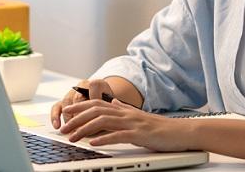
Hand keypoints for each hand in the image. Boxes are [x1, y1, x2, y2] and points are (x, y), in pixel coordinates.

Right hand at [50, 79, 114, 128]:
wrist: (104, 106)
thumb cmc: (109, 109)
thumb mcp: (112, 109)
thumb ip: (107, 113)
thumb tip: (101, 125)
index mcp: (98, 84)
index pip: (94, 85)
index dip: (94, 97)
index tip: (95, 112)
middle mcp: (83, 85)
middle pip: (78, 96)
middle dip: (79, 114)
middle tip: (81, 127)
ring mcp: (72, 93)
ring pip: (67, 101)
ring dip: (69, 118)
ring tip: (71, 130)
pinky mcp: (64, 102)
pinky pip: (56, 106)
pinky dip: (55, 116)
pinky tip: (57, 126)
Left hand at [57, 99, 194, 151]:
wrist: (181, 132)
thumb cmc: (161, 127)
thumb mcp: (139, 115)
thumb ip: (124, 108)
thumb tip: (114, 101)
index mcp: (125, 110)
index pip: (97, 103)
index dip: (80, 106)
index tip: (66, 111)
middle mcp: (126, 113)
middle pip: (96, 111)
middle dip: (77, 119)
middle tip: (63, 128)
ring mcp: (132, 123)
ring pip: (103, 121)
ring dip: (85, 129)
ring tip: (72, 137)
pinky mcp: (139, 134)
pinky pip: (118, 135)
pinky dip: (103, 138)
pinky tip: (93, 143)